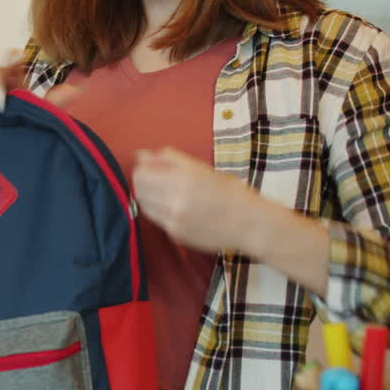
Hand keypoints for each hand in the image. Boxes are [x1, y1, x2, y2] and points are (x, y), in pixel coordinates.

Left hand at [131, 147, 259, 254]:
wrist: (250, 224)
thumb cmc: (231, 192)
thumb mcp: (203, 169)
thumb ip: (169, 159)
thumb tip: (141, 155)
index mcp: (184, 178)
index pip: (141, 173)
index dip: (144, 169)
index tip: (153, 168)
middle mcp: (176, 200)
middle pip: (139, 189)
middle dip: (145, 182)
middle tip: (159, 180)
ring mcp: (174, 219)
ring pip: (144, 205)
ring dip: (150, 197)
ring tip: (169, 194)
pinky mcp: (176, 234)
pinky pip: (156, 219)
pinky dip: (160, 212)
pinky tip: (176, 208)